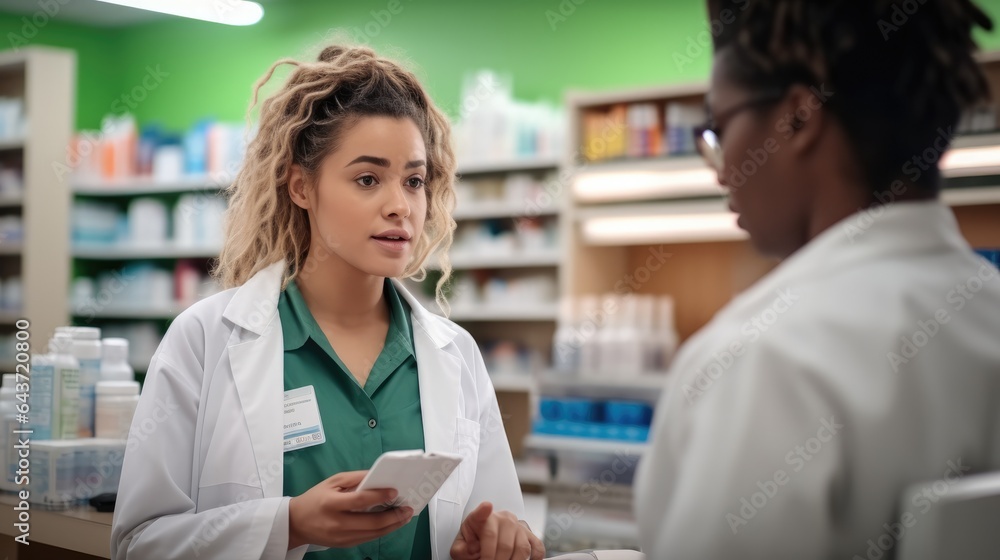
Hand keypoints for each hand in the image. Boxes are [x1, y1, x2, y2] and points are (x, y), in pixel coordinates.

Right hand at [287, 470, 413, 549]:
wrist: (296, 523)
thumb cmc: (316, 498)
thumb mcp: (332, 482)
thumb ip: (355, 478)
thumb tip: (378, 476)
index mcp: (331, 504)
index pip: (360, 501)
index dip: (379, 496)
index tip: (395, 492)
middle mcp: (337, 523)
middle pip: (371, 523)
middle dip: (394, 516)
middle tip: (408, 508)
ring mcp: (341, 537)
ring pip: (373, 534)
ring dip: (393, 525)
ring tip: (405, 516)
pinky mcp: (345, 545)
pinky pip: (368, 538)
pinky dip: (383, 530)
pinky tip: (392, 523)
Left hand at [450, 501, 544, 559]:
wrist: (486, 536)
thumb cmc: (474, 541)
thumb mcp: (461, 544)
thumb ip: (461, 548)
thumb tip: (472, 549)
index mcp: (483, 518)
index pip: (482, 514)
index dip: (484, 510)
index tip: (487, 506)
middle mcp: (504, 519)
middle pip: (504, 544)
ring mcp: (519, 526)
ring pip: (522, 548)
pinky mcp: (530, 535)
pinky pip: (537, 547)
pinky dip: (534, 558)